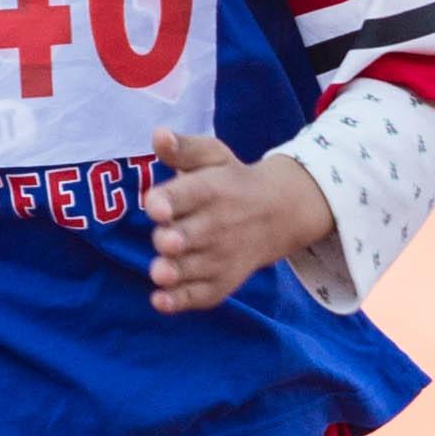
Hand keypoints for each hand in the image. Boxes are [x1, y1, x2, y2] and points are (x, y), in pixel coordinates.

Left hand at [143, 130, 332, 313]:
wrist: (280, 213)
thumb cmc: (232, 181)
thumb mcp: (214, 156)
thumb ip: (184, 148)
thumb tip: (159, 135)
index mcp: (212, 190)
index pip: (189, 195)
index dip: (170, 201)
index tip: (154, 206)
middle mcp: (217, 226)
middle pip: (190, 236)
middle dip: (174, 239)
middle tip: (166, 239)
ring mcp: (221, 257)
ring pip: (194, 269)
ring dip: (176, 272)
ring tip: (160, 272)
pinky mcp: (222, 281)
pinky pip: (201, 295)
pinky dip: (181, 301)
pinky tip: (161, 300)